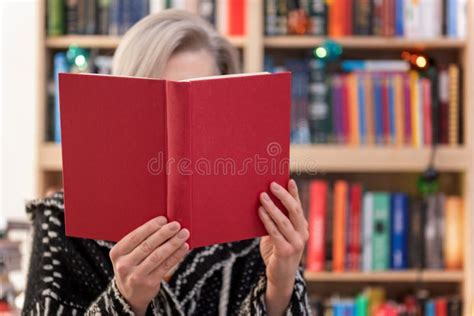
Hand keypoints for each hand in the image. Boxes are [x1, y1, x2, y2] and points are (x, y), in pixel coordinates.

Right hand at [109, 217, 189, 315]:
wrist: (129, 295)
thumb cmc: (132, 266)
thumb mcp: (128, 254)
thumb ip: (141, 241)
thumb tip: (164, 224)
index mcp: (117, 253)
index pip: (135, 236)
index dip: (150, 227)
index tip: (163, 219)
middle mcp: (124, 265)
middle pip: (147, 246)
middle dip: (164, 233)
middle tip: (176, 225)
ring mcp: (136, 276)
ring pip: (158, 256)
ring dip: (173, 243)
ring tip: (183, 234)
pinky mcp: (149, 284)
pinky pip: (165, 266)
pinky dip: (176, 255)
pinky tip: (184, 247)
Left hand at [258, 179, 308, 313]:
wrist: (280, 277)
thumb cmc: (277, 251)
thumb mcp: (278, 234)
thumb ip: (275, 221)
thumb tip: (263, 201)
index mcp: (302, 227)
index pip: (298, 206)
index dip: (294, 192)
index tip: (289, 179)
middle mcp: (302, 233)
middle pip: (294, 210)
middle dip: (283, 195)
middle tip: (272, 184)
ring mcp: (296, 243)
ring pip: (283, 220)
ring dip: (272, 206)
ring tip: (262, 196)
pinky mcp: (286, 251)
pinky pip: (275, 232)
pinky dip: (267, 220)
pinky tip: (260, 211)